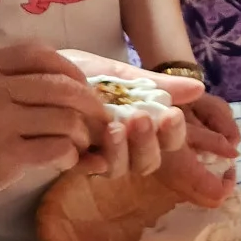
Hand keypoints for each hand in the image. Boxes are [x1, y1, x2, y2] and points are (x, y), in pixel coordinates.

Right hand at [0, 42, 107, 204]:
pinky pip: (58, 148)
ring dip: (84, 134)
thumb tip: (53, 82)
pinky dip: (70, 156)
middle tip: (99, 119)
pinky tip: (64, 161)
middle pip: (61, 87)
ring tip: (82, 145)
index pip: (39, 54)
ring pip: (66, 119)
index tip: (82, 85)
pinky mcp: (4, 155)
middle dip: (91, 104)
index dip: (71, 70)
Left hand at [63, 51, 234, 204]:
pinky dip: (92, 160)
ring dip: (122, 152)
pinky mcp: (71, 159)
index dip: (174, 134)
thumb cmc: (84, 72)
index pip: (169, 142)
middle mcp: (126, 146)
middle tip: (141, 119)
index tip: (172, 115)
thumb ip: (157, 84)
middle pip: (148, 163)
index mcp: (143, 127)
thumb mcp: (121, 74)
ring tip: (114, 127)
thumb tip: (198, 87)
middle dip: (148, 144)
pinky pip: (87, 170)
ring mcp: (99, 154)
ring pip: (120, 170)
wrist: (41, 70)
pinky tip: (89, 142)